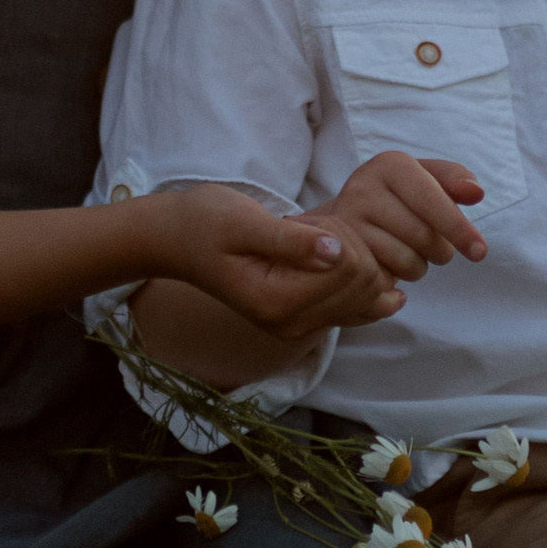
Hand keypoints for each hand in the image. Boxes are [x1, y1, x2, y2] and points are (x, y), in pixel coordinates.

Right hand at [140, 183, 403, 338]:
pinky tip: (371, 269)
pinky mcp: (303, 319)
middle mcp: (290, 325)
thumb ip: (290, 239)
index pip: (348, 269)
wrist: (176, 241)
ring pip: (369, 296)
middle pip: (365, 284)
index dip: (339, 234)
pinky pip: (357, 309)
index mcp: (275, 302)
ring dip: (356, 259)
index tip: (302, 220)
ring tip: (314, 241)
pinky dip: (365, 284)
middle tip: (309, 228)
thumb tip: (336, 251)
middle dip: (352, 245)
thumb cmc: (204, 222)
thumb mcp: (242, 221)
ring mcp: (298, 326)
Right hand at [326, 150, 487, 284]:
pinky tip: (389, 263)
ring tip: (410, 252)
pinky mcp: (341, 255)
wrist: (348, 220)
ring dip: (420, 266)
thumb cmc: (400, 199)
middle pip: (423, 236)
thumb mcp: (426, 180)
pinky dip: (398, 277)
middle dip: (441, 250)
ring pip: (407, 261)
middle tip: (437, 248)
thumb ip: (454, 180)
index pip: (433, 201)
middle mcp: (363, 187)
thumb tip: (475, 192)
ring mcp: (348, 222)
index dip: (460, 229)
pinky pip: (387, 278)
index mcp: (390, 164)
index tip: (480, 252)